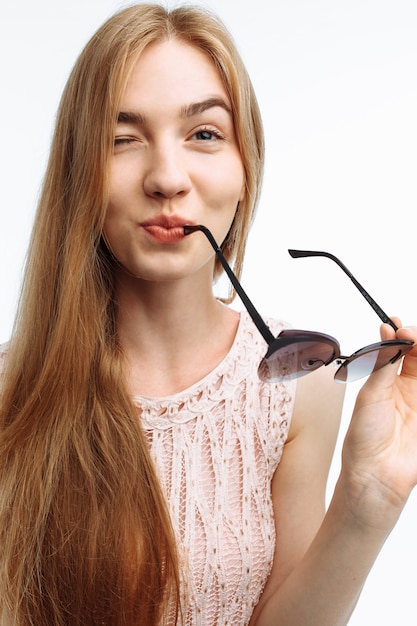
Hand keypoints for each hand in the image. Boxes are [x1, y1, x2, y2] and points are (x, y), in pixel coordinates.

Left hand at [340, 317, 416, 530]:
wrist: (375, 475)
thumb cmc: (364, 438)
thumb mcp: (371, 395)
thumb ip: (383, 364)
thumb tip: (387, 332)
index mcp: (387, 379)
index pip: (400, 347)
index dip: (403, 333)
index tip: (399, 325)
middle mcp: (407, 387)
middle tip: (413, 335)